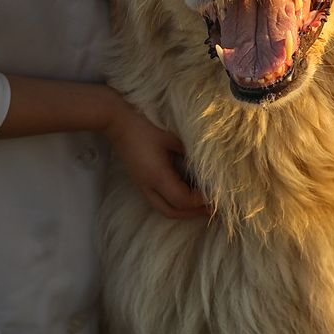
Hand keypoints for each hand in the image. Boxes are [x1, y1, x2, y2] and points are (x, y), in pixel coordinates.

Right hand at [105, 95, 208, 219]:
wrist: (115, 120)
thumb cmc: (143, 125)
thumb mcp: (171, 137)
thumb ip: (189, 153)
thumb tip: (206, 166)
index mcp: (157, 176)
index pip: (183, 200)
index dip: (201, 201)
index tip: (217, 195)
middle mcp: (148, 186)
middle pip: (173, 212)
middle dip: (194, 213)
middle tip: (213, 208)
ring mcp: (141, 185)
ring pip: (164, 209)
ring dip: (184, 210)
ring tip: (201, 203)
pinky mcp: (139, 180)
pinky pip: (158, 200)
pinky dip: (174, 202)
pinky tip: (185, 192)